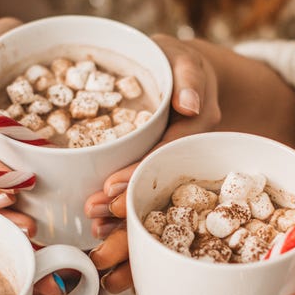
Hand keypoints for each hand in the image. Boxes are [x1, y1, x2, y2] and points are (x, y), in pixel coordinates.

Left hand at [84, 37, 294, 271]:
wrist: (180, 75)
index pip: (165, 153)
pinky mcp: (160, 172)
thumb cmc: (176, 64)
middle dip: (130, 208)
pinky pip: (146, 197)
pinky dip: (126, 216)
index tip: (110, 187)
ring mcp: (176, 165)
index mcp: (198, 126)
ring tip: (95, 233)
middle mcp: (190, 152)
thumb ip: (188, 78)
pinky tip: (102, 229)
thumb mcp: (184, 61)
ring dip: (127, 222)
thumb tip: (189, 104)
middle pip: (163, 188)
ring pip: (155, 200)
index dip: (139, 172)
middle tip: (95, 218)